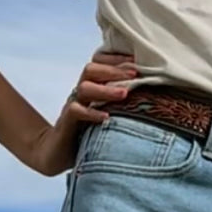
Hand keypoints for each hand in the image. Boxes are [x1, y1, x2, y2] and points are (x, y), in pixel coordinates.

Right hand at [26, 52, 136, 176]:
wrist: (56, 153)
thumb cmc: (86, 132)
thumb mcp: (106, 113)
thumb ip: (122, 103)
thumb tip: (155, 97)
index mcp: (91, 87)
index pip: (98, 63)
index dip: (115, 58)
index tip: (136, 60)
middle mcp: (80, 94)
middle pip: (91, 69)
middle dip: (114, 69)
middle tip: (135, 73)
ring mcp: (73, 107)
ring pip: (84, 88)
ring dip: (105, 89)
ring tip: (124, 93)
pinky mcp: (66, 123)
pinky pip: (75, 111)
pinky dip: (91, 113)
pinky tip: (106, 117)